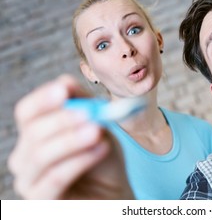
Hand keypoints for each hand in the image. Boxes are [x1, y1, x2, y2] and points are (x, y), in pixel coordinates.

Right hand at [8, 74, 133, 198]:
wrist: (113, 191)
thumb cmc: (101, 157)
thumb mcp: (97, 124)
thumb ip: (83, 104)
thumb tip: (65, 82)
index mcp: (34, 134)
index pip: (27, 112)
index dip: (43, 99)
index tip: (64, 90)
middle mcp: (24, 157)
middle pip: (33, 132)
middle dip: (64, 119)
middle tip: (90, 113)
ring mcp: (29, 182)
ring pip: (41, 155)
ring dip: (72, 139)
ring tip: (98, 131)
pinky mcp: (41, 203)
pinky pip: (54, 179)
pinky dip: (80, 160)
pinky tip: (102, 148)